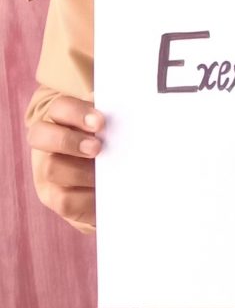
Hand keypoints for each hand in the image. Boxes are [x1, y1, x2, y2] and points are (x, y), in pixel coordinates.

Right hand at [27, 95, 104, 229]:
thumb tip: (122, 116)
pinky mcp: (54, 198)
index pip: (59, 107)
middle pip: (40, 135)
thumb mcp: (109, 128)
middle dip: (70, 141)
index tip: (101, 122)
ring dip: (81, 171)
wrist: (105, 178)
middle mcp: (47, 142)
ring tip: (106, 172)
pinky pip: (64, 200)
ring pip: (52, 169)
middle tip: (97, 147)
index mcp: (61, 117)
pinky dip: (87, 197)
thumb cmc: (109, 141)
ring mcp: (46, 172)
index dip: (77, 113)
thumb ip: (110, 119)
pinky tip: (103, 192)